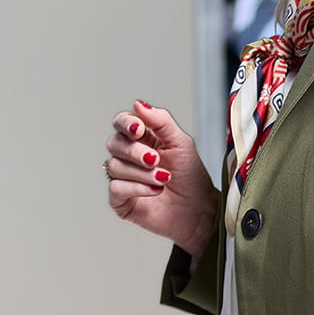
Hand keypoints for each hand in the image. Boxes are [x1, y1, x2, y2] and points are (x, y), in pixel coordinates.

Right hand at [105, 100, 217, 258]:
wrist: (199, 210)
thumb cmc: (191, 177)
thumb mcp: (181, 142)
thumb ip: (160, 120)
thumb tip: (138, 104)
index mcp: (142, 139)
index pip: (121, 123)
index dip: (126, 124)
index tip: (139, 130)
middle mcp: (129, 156)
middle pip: (114, 143)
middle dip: (136, 152)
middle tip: (156, 160)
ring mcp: (123, 178)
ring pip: (114, 166)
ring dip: (142, 173)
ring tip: (163, 179)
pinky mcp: (120, 200)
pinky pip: (115, 187)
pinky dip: (137, 188)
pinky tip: (155, 191)